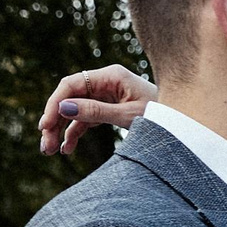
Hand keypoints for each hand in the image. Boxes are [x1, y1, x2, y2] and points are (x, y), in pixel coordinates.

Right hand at [38, 64, 156, 154]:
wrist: (182, 121)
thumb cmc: (162, 113)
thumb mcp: (128, 115)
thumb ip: (97, 111)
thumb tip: (64, 108)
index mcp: (111, 76)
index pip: (72, 84)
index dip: (55, 104)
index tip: (45, 125)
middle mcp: (105, 82)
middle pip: (70, 98)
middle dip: (55, 120)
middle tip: (45, 145)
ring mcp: (105, 95)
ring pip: (74, 110)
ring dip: (61, 129)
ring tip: (50, 151)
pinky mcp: (108, 108)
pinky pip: (85, 119)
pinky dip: (75, 133)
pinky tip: (67, 149)